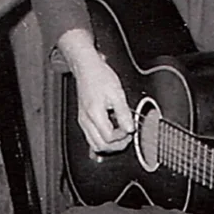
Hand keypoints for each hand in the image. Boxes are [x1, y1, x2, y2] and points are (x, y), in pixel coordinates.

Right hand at [59, 28, 133, 152]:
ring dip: (109, 144)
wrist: (87, 68)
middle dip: (116, 144)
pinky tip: (111, 133)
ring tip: (120, 135)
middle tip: (127, 136)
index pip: (109, 137)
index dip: (122, 137)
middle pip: (100, 145)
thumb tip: (130, 128)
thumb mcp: (117, 93)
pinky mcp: (83, 119)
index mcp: (95, 114)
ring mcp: (83, 121)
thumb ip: (123, 113)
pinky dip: (102, 139)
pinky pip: (91, 137)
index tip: (130, 129)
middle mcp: (86, 120)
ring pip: (94, 144)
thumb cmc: (100, 77)